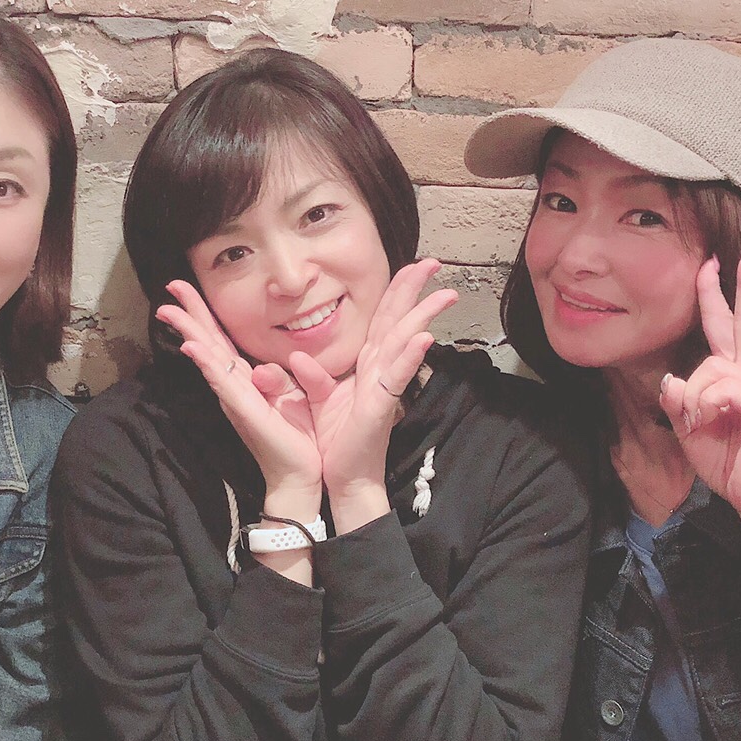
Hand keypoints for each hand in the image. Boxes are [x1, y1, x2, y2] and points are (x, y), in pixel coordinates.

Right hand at [156, 281, 321, 510]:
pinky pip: (222, 382)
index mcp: (246, 379)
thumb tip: (267, 365)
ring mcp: (235, 397)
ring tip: (169, 310)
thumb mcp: (294, 395)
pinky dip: (206, 363)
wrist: (302, 475)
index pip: (221, 339)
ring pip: (208, 357)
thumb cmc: (299, 436)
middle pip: (208, 341)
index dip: (205, 313)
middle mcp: (234, 386)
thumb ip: (281, 376)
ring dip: (189, 332)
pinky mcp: (243, 410)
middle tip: (170, 284)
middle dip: (189, 312)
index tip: (188, 286)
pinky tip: (192, 346)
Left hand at [290, 259, 456, 517]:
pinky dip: (410, 356)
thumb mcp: (314, 402)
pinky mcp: (381, 405)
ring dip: (423, 317)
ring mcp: (383, 386)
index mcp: (365, 364)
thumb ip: (310, 377)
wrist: (339, 478)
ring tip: (443, 294)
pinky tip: (425, 338)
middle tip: (435, 263)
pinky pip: (396, 377)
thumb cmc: (332, 440)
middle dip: (415, 290)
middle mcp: (378, 370)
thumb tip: (297, 357)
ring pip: (404, 342)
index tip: (411, 265)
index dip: (396, 291)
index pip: (381, 320)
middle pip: (398, 321)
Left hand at [660, 243, 740, 558]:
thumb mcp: (690, 428)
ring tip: (698, 424)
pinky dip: (705, 407)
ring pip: (711, 368)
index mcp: (740, 375)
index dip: (723, 294)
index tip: (720, 261)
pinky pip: (722, 390)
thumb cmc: (728, 462)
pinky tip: (710, 423)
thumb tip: (671, 379)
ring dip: (693, 397)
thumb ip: (680, 401)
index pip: (730, 327)